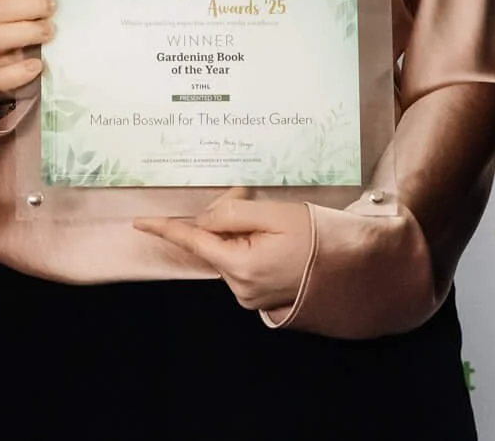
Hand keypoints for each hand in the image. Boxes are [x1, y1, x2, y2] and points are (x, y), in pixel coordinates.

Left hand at [134, 188, 313, 314]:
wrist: (354, 268)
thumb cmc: (318, 238)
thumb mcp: (274, 215)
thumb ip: (232, 215)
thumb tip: (205, 220)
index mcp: (240, 267)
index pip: (194, 241)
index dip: (166, 229)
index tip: (140, 223)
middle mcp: (241, 288)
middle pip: (213, 244)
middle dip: (222, 219)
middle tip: (248, 198)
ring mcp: (251, 296)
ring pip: (228, 254)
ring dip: (238, 233)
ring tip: (273, 223)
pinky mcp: (262, 297)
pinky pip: (242, 265)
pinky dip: (246, 246)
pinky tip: (271, 239)